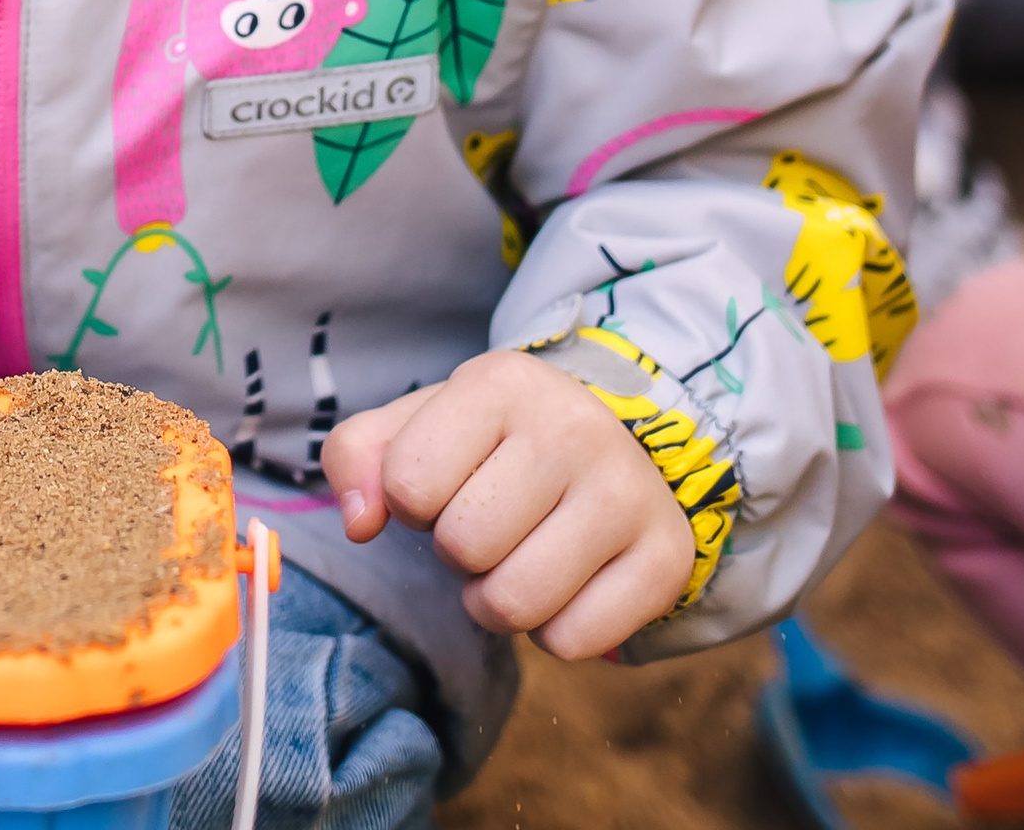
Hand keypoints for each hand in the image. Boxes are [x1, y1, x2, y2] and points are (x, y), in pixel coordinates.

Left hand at [321, 350, 693, 659]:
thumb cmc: (492, 442)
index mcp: (502, 381)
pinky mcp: (666, 558)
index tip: (445, 482)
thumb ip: (357, 458)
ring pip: (516, 603)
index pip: (408, 485)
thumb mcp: (418, 424)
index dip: (410, 502)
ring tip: (514, 559)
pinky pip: (574, 641)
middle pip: (463, 547)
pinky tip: (566, 583)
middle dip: (457, 552)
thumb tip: (359, 522)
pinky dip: (552, 631)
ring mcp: (628, 492)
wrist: (612, 444)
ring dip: (495, 602)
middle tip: (486, 525)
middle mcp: (574, 427)